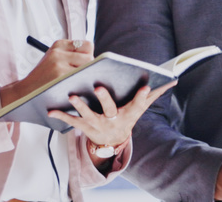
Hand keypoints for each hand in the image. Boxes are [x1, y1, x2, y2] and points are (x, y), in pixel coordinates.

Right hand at [0, 39, 93, 106]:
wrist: (24, 92)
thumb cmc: (44, 78)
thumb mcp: (53, 59)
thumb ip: (72, 55)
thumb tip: (99, 61)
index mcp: (58, 45)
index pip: (87, 46)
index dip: (89, 57)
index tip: (84, 67)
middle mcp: (58, 51)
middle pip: (90, 57)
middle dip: (89, 69)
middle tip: (82, 79)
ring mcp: (58, 63)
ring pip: (87, 68)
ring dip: (87, 78)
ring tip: (79, 85)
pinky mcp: (59, 75)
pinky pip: (80, 79)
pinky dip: (82, 85)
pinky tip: (76, 90)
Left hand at [48, 80, 176, 162]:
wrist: (112, 141)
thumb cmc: (126, 116)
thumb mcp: (140, 108)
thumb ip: (154, 93)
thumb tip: (172, 79)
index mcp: (128, 112)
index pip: (138, 104)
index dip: (143, 96)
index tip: (146, 86)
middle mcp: (113, 119)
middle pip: (110, 109)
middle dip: (105, 98)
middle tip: (98, 86)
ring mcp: (97, 124)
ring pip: (88, 115)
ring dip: (80, 106)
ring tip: (72, 95)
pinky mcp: (84, 127)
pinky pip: (71, 122)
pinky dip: (61, 115)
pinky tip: (50, 109)